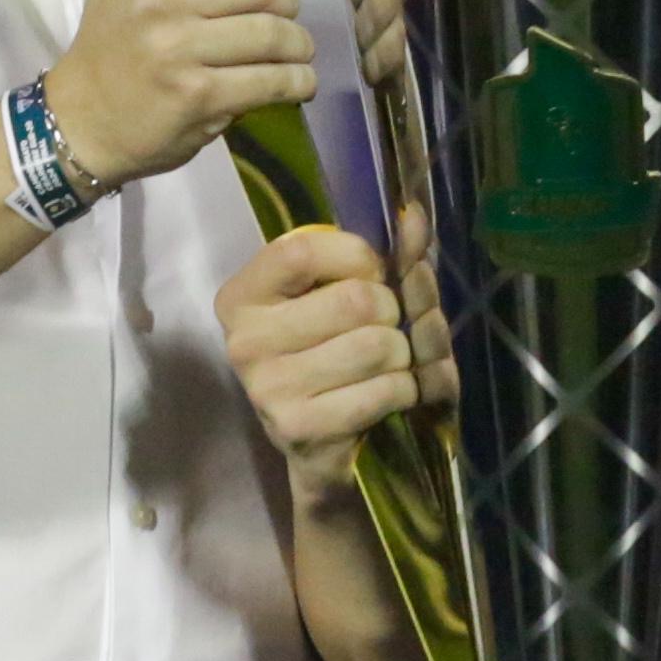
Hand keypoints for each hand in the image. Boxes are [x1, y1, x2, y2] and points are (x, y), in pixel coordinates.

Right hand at [47, 0, 313, 190]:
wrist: (79, 122)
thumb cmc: (113, 48)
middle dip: (288, 2)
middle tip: (288, 18)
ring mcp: (176, 48)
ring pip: (272, 32)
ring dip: (298, 45)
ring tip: (297, 53)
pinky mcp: (196, 94)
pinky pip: (270, 80)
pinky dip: (297, 82)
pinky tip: (299, 84)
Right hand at [217, 222, 450, 500]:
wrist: (319, 444)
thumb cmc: (331, 352)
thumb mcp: (345, 293)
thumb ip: (382, 255)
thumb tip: (416, 217)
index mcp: (244, 295)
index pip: (305, 250)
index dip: (359, 258)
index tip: (371, 276)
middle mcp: (244, 340)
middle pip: (356, 300)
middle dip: (392, 312)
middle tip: (384, 329)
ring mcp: (267, 387)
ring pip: (378, 346)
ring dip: (404, 355)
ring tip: (388, 363)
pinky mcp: (299, 427)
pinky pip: (384, 390)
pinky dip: (405, 389)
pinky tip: (390, 394)